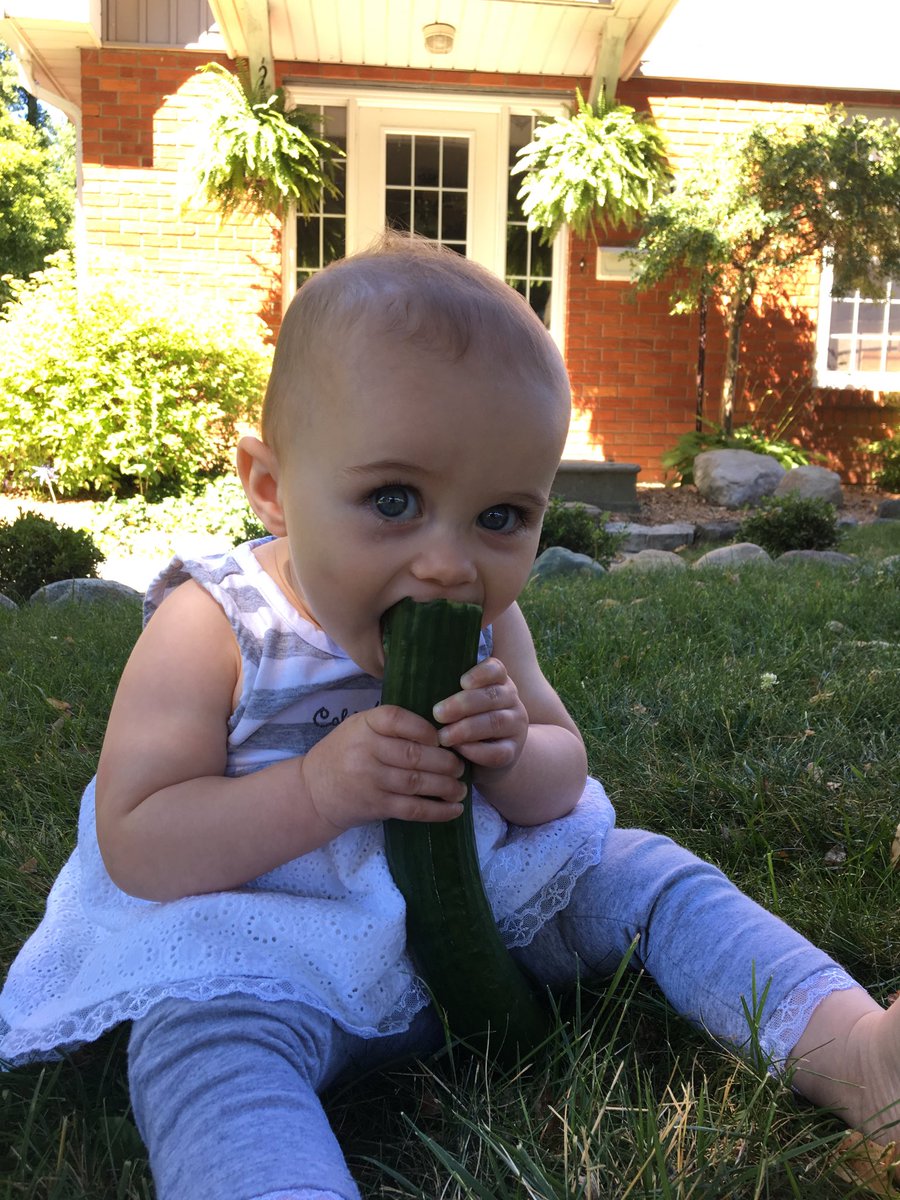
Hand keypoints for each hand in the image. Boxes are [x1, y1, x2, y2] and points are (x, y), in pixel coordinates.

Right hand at [300, 705, 466, 834]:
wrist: (313, 790)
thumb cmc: (344, 753)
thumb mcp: (359, 727)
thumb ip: (391, 725)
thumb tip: (440, 728)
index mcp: (364, 725)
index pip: (397, 719)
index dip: (424, 728)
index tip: (442, 738)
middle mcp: (366, 751)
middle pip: (414, 754)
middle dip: (445, 762)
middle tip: (461, 766)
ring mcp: (370, 780)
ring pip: (417, 782)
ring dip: (446, 787)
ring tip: (461, 789)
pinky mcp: (375, 806)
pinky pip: (412, 808)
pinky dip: (437, 810)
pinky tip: (454, 810)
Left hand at [432, 657, 527, 772]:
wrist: (488, 757)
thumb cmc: (466, 721)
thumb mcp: (461, 703)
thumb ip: (449, 691)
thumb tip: (418, 683)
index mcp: (498, 682)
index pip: (496, 669)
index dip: (480, 673)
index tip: (462, 682)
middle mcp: (511, 700)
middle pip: (492, 696)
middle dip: (463, 704)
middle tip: (438, 713)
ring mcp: (515, 726)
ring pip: (495, 722)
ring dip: (466, 729)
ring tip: (443, 736)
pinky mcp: (512, 752)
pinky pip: (498, 751)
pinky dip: (476, 751)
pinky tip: (459, 751)